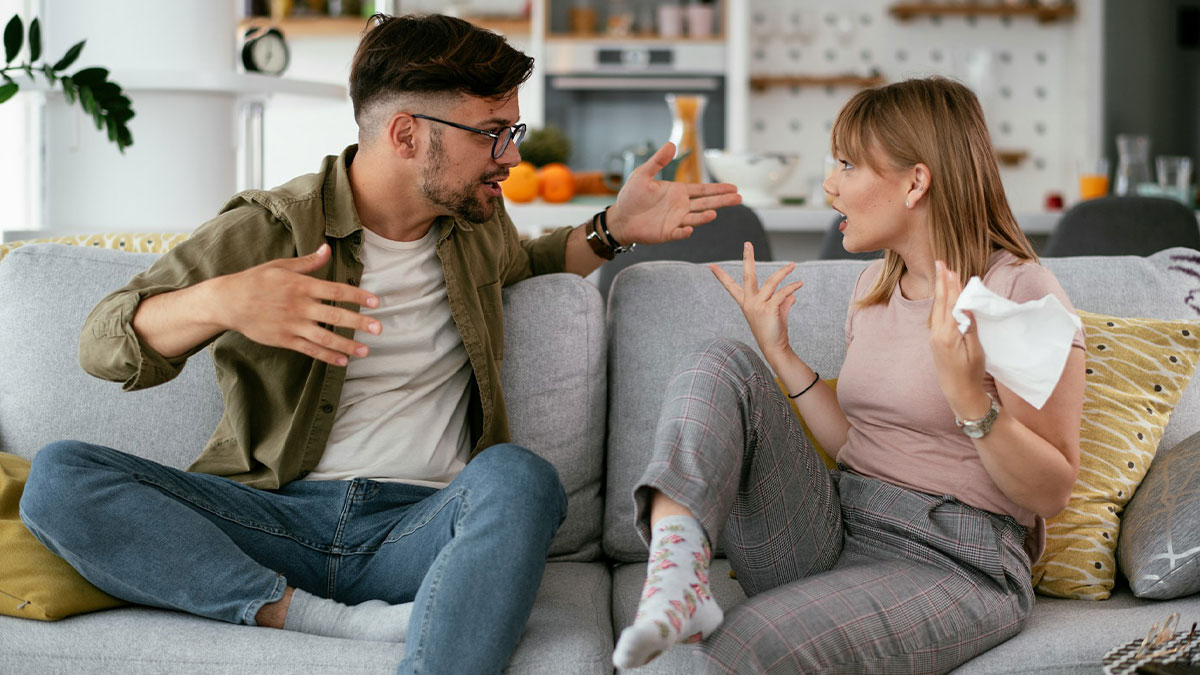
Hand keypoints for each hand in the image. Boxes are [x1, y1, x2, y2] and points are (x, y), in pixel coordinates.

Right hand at [212, 244, 381, 365]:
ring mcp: (292, 325)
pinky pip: (310, 350)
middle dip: (359, 323)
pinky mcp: (285, 340)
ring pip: (325, 338)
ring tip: (365, 350)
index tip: (375, 302)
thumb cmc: (256, 280)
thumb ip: (308, 262)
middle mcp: (299, 306)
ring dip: (347, 345)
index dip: (357, 296)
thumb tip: (327, 248)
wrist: (228, 302)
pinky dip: (327, 356)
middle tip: (379, 328)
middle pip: (335, 316)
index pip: (336, 290)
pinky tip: (343, 360)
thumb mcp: (281, 266)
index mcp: (301, 285)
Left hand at [606, 141, 740, 245]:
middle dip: (722, 200)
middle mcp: (681, 206)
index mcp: (678, 192)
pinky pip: (678, 233)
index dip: (718, 188)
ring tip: (715, 213)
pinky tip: (689, 228)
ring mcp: (676, 220)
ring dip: (705, 217)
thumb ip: (658, 161)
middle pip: (706, 203)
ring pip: (696, 218)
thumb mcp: (643, 174)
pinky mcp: (667, 233)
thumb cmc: (631, 196)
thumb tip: (671, 144)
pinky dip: (684, 232)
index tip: (733, 187)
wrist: (619, 217)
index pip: (703, 190)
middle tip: (739, 198)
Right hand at [709, 243, 802, 359]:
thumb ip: (783, 302)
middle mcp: (749, 303)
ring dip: (783, 272)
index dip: (721, 276)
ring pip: (771, 282)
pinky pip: (782, 293)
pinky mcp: (769, 309)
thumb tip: (792, 295)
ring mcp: (758, 305)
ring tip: (792, 266)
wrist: (774, 348)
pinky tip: (799, 284)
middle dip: (747, 258)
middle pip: (747, 275)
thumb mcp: (777, 313)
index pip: (730, 286)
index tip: (711, 266)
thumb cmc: (773, 331)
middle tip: (747, 243)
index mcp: (746, 303)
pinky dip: (792, 287)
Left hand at [929, 260, 988, 415]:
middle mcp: (937, 334)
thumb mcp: (976, 352)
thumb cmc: (971, 374)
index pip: (950, 305)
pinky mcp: (936, 340)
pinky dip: (941, 302)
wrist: (958, 393)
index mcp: (947, 335)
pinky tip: (943, 295)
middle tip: (940, 263)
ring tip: (943, 273)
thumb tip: (966, 308)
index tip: (951, 269)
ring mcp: (934, 337)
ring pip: (937, 308)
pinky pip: (937, 316)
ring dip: (941, 290)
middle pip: (940, 302)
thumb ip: (970, 329)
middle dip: (941, 282)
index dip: (951, 286)